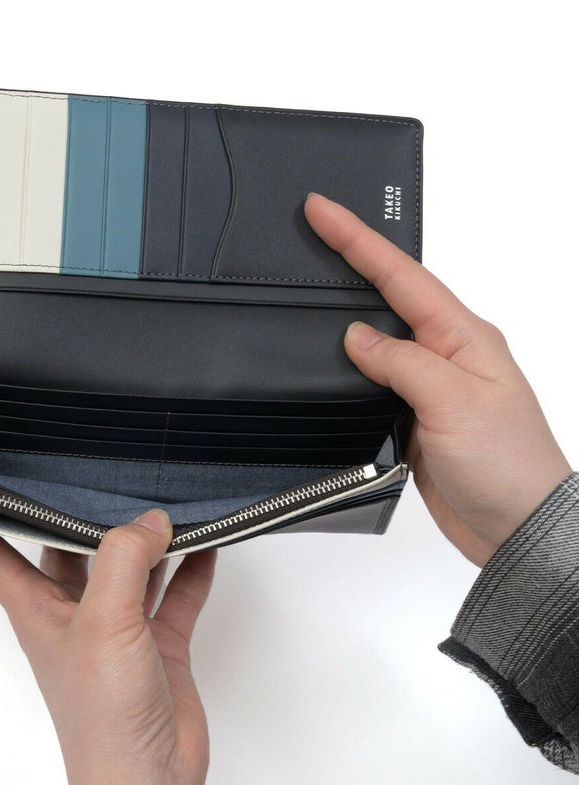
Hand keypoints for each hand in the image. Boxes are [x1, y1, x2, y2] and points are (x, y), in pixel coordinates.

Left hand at [0, 508, 214, 784]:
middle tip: (83, 474)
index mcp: (38, 608)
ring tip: (160, 502)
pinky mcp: (156, 642)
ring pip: (126, 566)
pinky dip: (189, 569)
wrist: (150, 779)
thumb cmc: (103, 722)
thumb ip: (122, 561)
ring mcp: (117, 627)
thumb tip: (149, 521)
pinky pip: (174, 594)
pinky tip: (204, 546)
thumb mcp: (103, 624)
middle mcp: (75, 612)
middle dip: (71, 515)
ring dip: (143, 539)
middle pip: (63, 549)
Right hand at [304, 193, 572, 567]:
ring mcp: (431, 385)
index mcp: (464, 336)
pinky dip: (350, 364)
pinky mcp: (415, 415)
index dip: (358, 239)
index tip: (322, 210)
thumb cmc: (508, 464)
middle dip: (353, 258)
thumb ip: (402, 362)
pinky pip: (376, 378)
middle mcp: (448, 353)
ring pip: (380, 337)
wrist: (517, 527)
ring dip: (349, 309)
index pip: (402, 275)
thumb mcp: (453, 401)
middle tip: (315, 227)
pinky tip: (335, 357)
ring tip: (320, 277)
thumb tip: (358, 337)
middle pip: (391, 293)